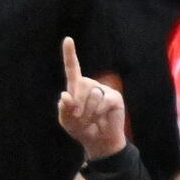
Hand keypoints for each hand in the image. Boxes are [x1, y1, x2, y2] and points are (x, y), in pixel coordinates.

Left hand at [56, 38, 126, 158]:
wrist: (100, 141)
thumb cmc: (81, 129)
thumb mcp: (66, 121)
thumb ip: (64, 109)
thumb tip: (66, 95)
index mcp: (76, 88)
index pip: (72, 69)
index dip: (69, 54)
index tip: (68, 39)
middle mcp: (91, 85)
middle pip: (79, 87)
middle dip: (77, 107)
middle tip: (81, 118)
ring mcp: (104, 90)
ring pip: (91, 95)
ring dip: (87, 112)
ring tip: (91, 119)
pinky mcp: (115, 97)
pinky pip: (103, 101)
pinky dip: (98, 113)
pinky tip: (101, 117)